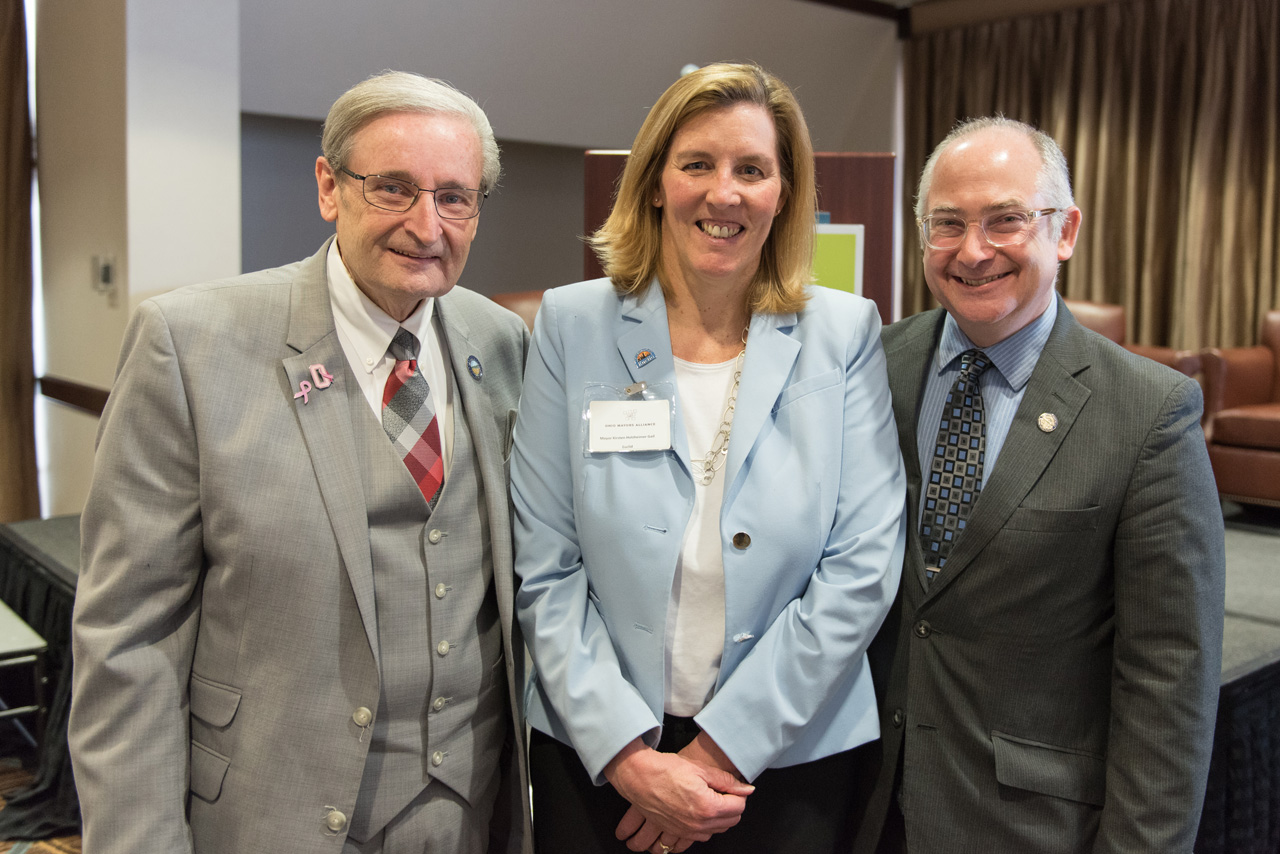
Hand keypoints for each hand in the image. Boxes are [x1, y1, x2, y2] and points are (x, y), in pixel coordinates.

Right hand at [604, 738, 753, 843]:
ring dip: (719, 817)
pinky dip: (705, 826)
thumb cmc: (666, 770)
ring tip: (710, 798)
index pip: (739, 807)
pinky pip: (700, 836)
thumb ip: (727, 781)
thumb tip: (747, 789)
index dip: (738, 794)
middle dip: (732, 806)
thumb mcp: (700, 769)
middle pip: (731, 821)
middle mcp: (698, 824)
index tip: (731, 786)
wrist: (638, 777)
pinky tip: (699, 811)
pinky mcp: (676, 832)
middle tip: (722, 790)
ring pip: (717, 830)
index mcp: (708, 807)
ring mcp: (686, 831)